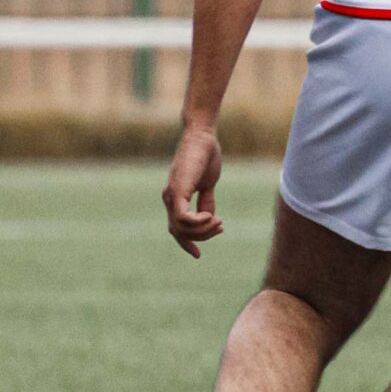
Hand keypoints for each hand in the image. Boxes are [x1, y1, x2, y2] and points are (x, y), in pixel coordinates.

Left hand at [163, 124, 224, 258]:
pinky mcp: (177, 191)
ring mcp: (171, 196)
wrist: (202, 137)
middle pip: (179, 232)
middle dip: (201, 237)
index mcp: (176, 198)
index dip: (186, 244)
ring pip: (180, 228)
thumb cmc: (206, 156)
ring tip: (219, 221)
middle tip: (220, 227)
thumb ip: (206, 200)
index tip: (198, 255)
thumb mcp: (208, 183)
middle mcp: (169, 199)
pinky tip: (211, 216)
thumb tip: (209, 217)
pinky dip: (197, 222)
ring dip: (202, 230)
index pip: (176, 229)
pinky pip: (182, 218)